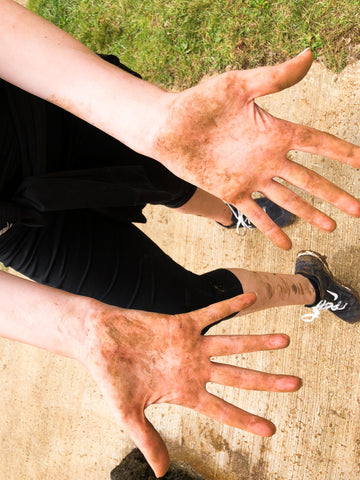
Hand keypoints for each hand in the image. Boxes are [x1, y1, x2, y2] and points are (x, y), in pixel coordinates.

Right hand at [82, 293, 300, 476]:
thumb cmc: (111, 378)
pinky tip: (252, 297)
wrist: (99, 342)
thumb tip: (162, 474)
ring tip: (286, 340)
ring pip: (233, 344)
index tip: (271, 429)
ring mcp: (190, 345)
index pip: (222, 410)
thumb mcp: (128, 415)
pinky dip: (231, 305)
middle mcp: (194, 368)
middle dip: (267, 381)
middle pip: (239, 376)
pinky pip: (212, 312)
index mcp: (184, 392)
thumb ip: (148, 440)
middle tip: (296, 384)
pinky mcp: (183, 323)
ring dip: (259, 342)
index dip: (247, 420)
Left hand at [153, 48, 359, 249]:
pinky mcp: (231, 192)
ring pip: (288, 200)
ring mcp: (251, 177)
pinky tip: (285, 245)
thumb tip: (309, 55)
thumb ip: (273, 78)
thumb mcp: (238, 85)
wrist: (168, 128)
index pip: (316, 143)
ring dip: (310, 214)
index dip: (342, 153)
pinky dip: (270, 230)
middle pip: (310, 179)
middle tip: (358, 210)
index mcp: (274, 132)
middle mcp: (267, 158)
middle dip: (335, 194)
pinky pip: (254, 215)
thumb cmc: (200, 102)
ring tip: (330, 228)